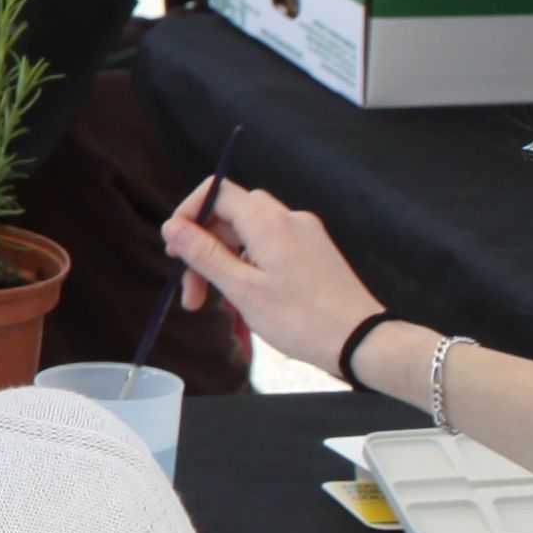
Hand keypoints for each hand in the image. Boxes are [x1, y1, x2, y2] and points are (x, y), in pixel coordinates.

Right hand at [160, 179, 387, 374]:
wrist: (360, 340)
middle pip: (230, 215)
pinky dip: (248, 267)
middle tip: (191, 291)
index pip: (216, 192)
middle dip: (203, 248)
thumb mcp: (242, 290)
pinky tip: (245, 300)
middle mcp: (289, 220)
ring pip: (248, 234)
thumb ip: (204, 255)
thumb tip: (172, 227)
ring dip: (224, 262)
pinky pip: (269, 247)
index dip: (188, 214)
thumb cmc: (301, 319)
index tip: (175, 250)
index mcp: (269, 223)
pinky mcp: (314, 253)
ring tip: (216, 305)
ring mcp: (305, 235)